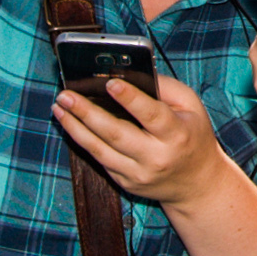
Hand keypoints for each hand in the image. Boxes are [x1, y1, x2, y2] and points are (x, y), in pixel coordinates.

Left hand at [52, 69, 235, 208]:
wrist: (197, 183)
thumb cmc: (191, 135)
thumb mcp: (191, 106)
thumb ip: (165, 87)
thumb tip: (129, 72)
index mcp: (177, 134)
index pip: (152, 115)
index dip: (131, 99)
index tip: (110, 82)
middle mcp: (157, 157)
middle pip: (116, 134)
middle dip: (87, 113)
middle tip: (66, 95)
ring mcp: (139, 173)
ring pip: (100, 150)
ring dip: (75, 127)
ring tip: (59, 107)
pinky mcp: (125, 182)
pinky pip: (99, 159)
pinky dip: (82, 140)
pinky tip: (70, 123)